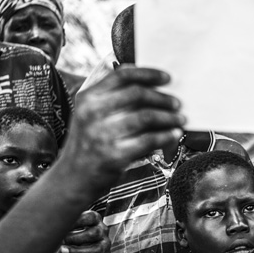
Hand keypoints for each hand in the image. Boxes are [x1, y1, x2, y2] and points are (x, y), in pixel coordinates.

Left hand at [60, 211, 110, 252]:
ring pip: (97, 250)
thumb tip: (51, 224)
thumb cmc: (70, 231)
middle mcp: (102, 230)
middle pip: (94, 234)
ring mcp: (105, 244)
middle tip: (61, 242)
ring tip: (64, 252)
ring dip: (78, 252)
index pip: (90, 217)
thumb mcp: (69, 222)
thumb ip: (63, 222)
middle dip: (75, 238)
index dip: (76, 222)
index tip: (62, 226)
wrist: (80, 244)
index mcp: (95, 219)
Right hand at [63, 67, 185, 193]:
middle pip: (137, 94)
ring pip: (146, 116)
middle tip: (177, 103)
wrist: (73, 178)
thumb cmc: (88, 143)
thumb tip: (150, 86)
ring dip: (169, 117)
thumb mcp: (89, 115)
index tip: (166, 78)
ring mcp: (103, 134)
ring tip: (180, 118)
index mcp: (88, 97)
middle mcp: (92, 113)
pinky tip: (174, 134)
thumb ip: (111, 98)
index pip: (121, 75)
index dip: (148, 74)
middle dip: (163, 97)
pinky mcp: (114, 155)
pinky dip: (166, 135)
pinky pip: (149, 140)